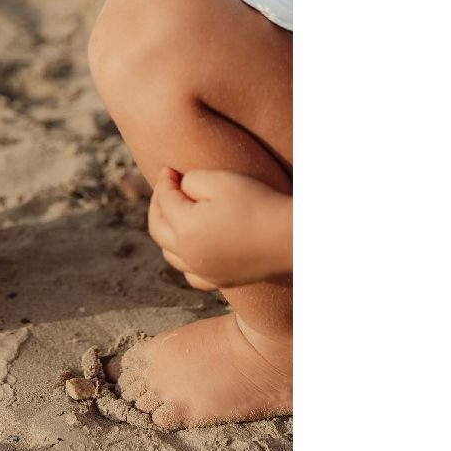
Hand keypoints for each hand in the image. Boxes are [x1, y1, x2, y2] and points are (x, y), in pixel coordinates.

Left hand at [148, 167, 291, 289]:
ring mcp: (204, 272)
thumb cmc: (258, 203)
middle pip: (158, 228)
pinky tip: (193, 246)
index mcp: (184, 230)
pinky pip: (190, 274)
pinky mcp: (221, 281)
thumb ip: (188, 181)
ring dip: (167, 232)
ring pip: (169, 253)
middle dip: (157, 205)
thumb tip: (177, 188)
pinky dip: (184, 259)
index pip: (163, 200)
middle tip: (166, 188)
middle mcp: (189, 256)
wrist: (293, 237)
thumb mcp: (219, 181)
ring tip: (175, 213)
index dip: (164, 181)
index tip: (169, 169)